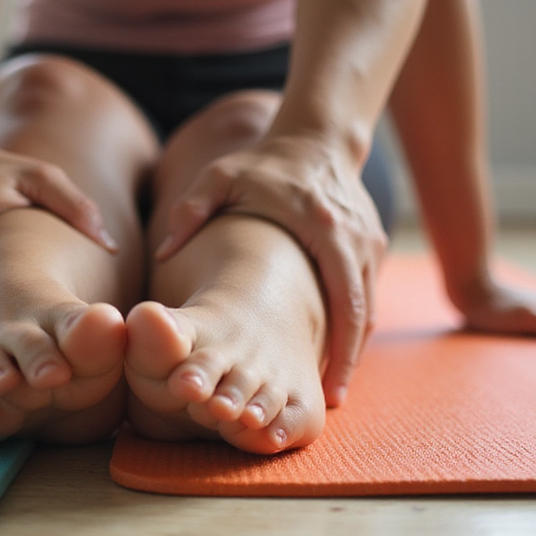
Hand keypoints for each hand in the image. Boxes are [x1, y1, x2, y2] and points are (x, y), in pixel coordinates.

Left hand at [155, 131, 386, 407]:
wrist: (315, 136)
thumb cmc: (263, 164)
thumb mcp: (221, 178)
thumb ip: (191, 210)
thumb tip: (162, 252)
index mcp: (322, 228)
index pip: (342, 298)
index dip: (340, 347)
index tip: (328, 386)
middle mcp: (354, 240)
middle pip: (362, 314)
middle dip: (349, 360)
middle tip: (332, 400)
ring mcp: (369, 243)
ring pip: (368, 307)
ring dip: (352, 346)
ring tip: (331, 386)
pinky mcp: (372, 243)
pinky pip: (366, 293)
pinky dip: (354, 323)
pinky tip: (336, 350)